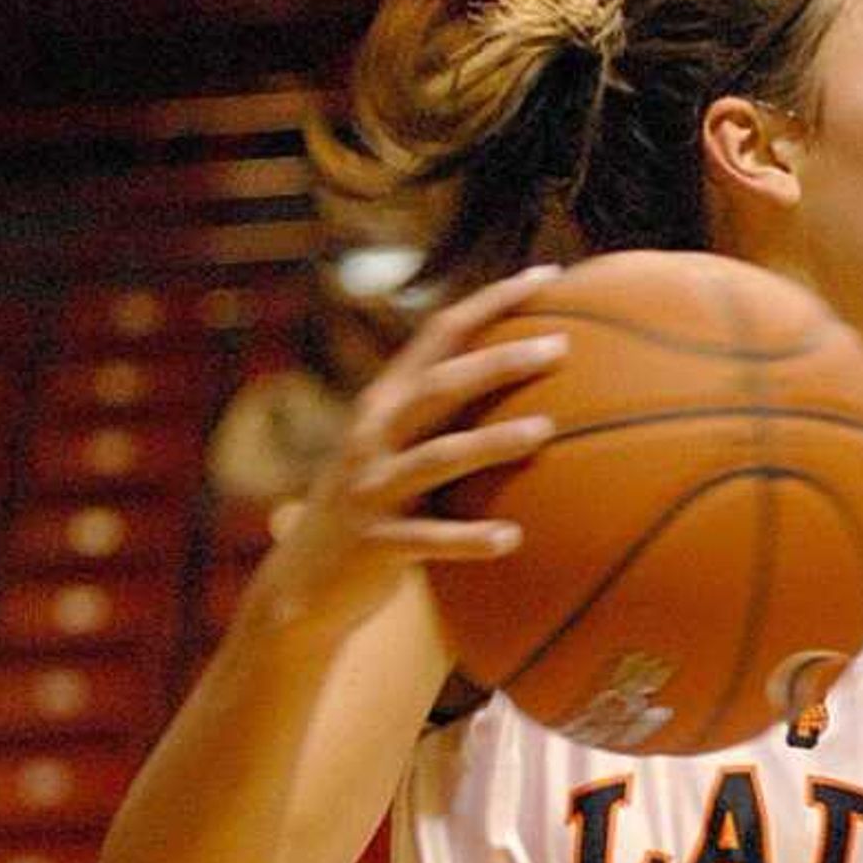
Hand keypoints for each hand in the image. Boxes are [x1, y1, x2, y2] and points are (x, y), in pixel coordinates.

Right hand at [250, 264, 568, 643]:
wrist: (302, 585)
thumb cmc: (374, 511)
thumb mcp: (401, 454)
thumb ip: (448, 419)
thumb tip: (535, 389)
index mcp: (386, 403)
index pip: (441, 334)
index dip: (493, 301)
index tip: (550, 277)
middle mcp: (374, 435)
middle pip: (440, 385)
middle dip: (499, 362)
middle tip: (560, 346)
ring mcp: (371, 489)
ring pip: (437, 458)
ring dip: (492, 443)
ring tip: (546, 431)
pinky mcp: (375, 544)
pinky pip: (428, 541)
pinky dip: (469, 540)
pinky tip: (512, 539)